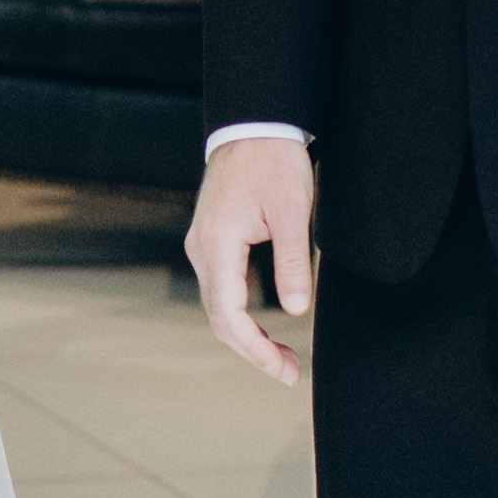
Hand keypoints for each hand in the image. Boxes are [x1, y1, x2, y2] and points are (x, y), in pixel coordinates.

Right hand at [186, 136, 314, 383]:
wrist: (253, 125)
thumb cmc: (274, 162)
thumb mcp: (293, 211)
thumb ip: (292, 262)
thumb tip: (295, 311)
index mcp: (218, 245)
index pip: (228, 315)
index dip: (255, 349)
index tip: (283, 369)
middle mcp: (202, 250)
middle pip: (219, 318)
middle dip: (253, 351)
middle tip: (290, 372)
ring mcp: (203, 246)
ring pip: (219, 307)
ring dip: (248, 336)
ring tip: (283, 357)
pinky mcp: (212, 242)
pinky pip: (221, 290)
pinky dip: (241, 315)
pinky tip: (265, 327)